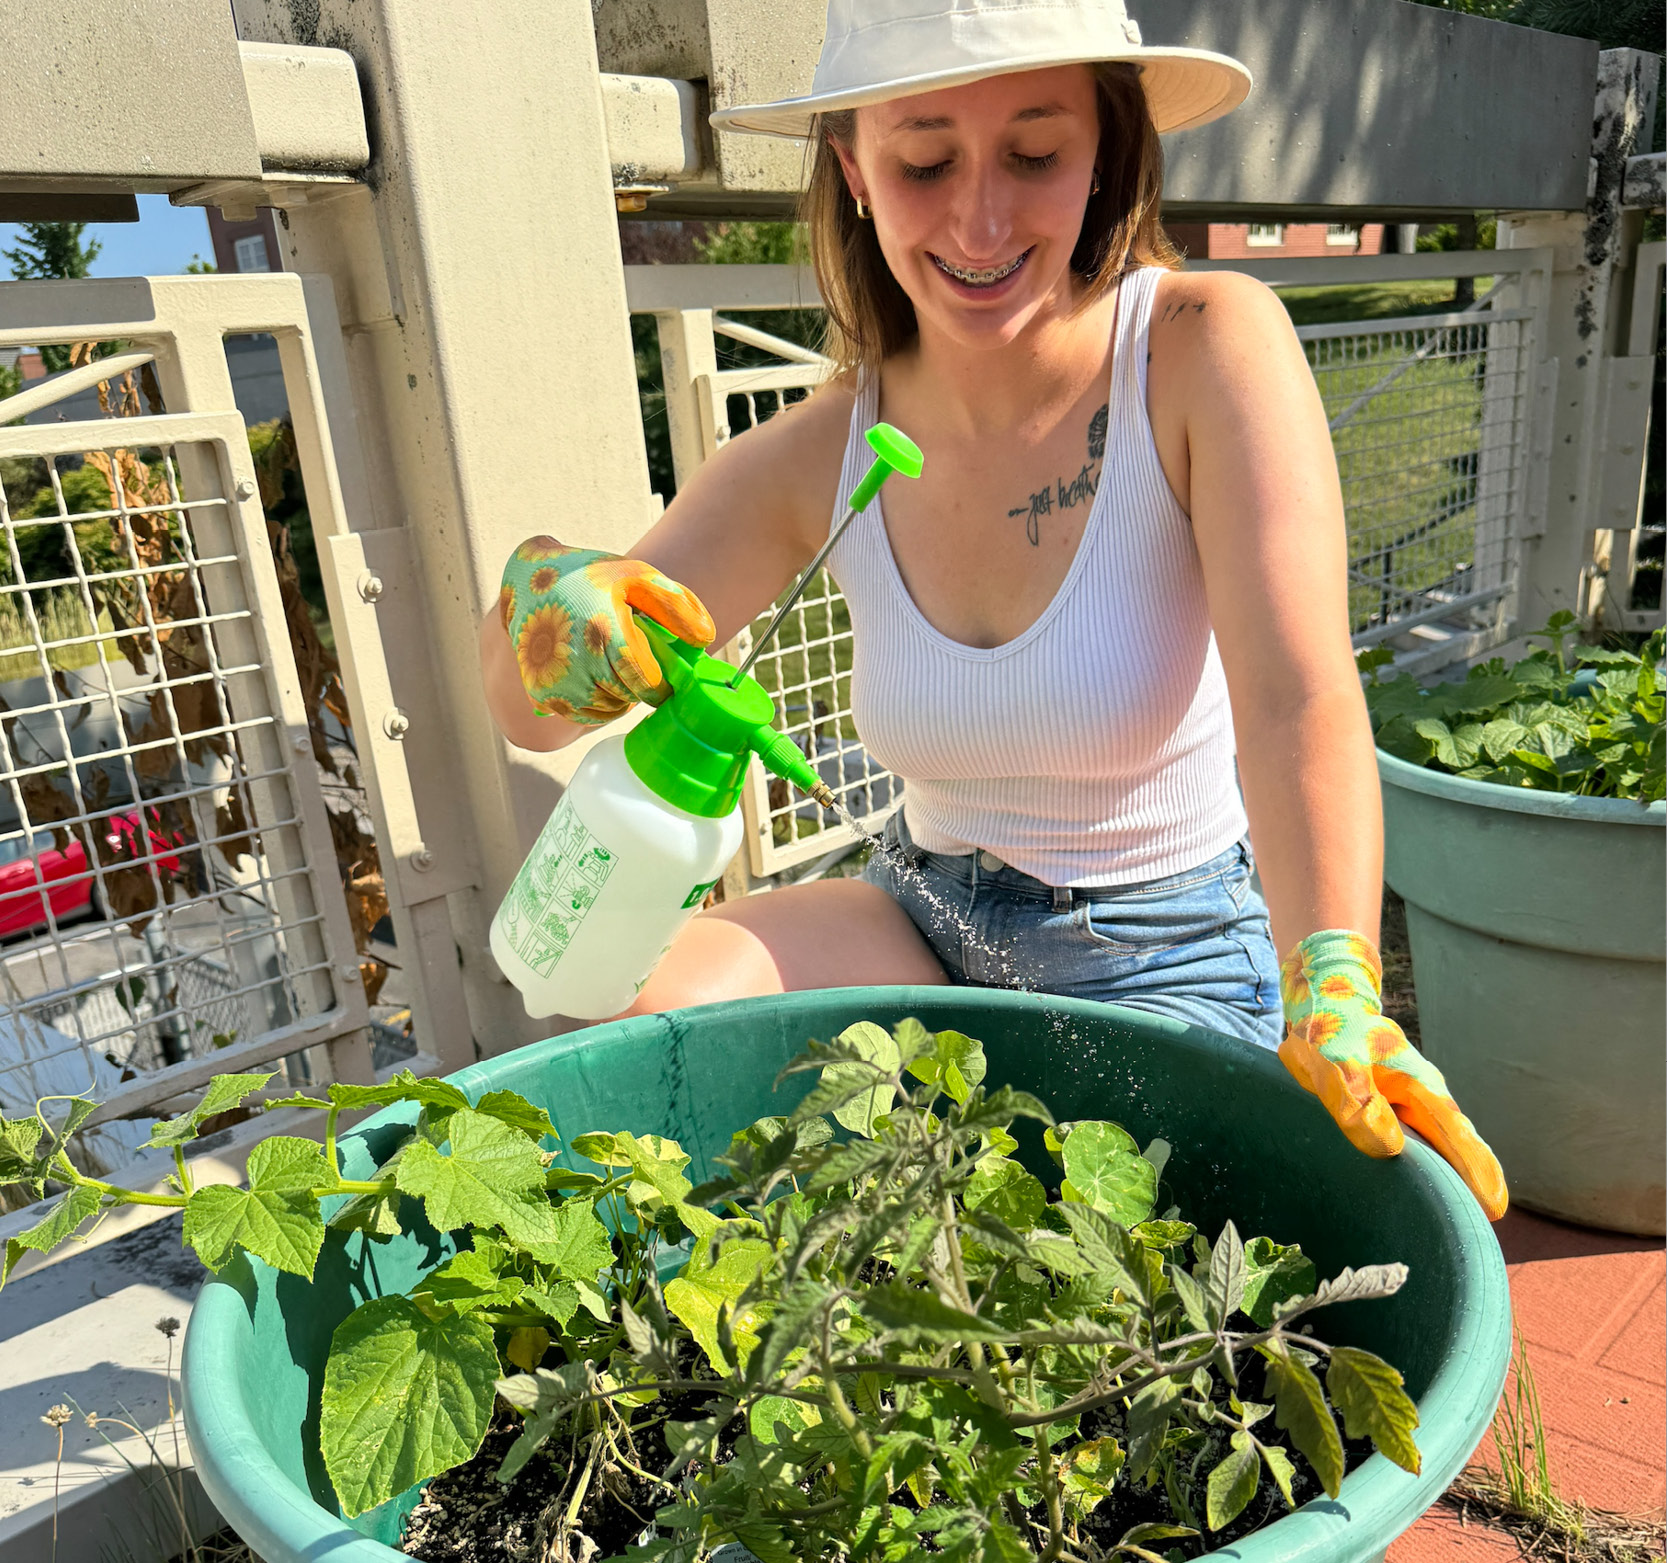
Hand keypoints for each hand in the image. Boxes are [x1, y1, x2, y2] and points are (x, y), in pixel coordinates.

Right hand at [498, 538, 714, 724]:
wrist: (528, 582)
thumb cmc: (592, 579)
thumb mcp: (637, 577)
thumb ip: (676, 606)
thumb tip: (706, 640)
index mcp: (603, 631)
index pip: (645, 682)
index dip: (660, 685)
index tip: (663, 678)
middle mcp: (577, 661)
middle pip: (628, 697)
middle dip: (638, 686)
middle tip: (634, 664)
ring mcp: (555, 681)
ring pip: (607, 712)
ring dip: (618, 697)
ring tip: (611, 666)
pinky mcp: (541, 694)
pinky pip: (583, 716)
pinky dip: (595, 705)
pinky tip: (594, 678)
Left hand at [1278, 929, 1507, 1220]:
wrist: (1325, 998)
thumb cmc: (1332, 1028)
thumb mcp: (1337, 1058)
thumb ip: (1357, 1099)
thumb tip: (1391, 1147)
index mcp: (1419, 1087)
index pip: (1456, 1135)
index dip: (1476, 1171)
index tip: (1495, 1209)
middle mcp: (1422, 1098)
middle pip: (1457, 1146)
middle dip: (1473, 1183)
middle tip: (1484, 1230)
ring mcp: (1409, 1103)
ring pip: (1438, 1146)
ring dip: (1448, 1178)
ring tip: (1457, 1222)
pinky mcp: (1390, 1107)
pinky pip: (1415, 1142)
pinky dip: (1424, 1166)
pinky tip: (1418, 1192)